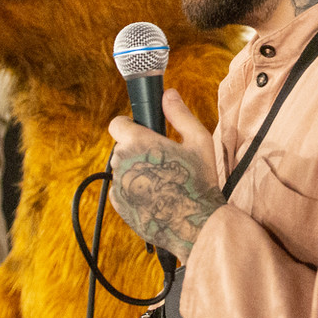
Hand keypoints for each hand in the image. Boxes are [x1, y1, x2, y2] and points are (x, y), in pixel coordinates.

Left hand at [107, 89, 222, 260]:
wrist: (196, 224)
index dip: (130, 126)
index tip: (144, 135)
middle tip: (162, 161)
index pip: (117, 124)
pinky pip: (122, 190)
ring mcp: (119, 185)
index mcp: (138, 143)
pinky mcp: (119, 205)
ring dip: (136, 171)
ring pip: (122, 169)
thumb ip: (179, 114)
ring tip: (162, 182)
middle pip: (122, 147)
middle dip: (137, 150)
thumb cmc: (200, 180)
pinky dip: (134, 191)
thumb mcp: (198, 141)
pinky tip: (156, 196)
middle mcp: (123, 162)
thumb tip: (169, 94)